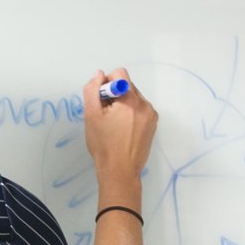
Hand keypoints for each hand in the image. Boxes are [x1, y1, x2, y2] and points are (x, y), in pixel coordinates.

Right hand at [83, 66, 157, 180]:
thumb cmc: (103, 144)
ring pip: (133, 98)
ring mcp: (151, 114)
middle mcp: (145, 103)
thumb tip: (99, 75)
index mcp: (130, 100)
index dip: (105, 84)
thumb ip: (92, 91)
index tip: (100, 101)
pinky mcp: (153, 124)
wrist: (120, 170)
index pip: (119, 74)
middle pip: (126, 86)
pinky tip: (123, 129)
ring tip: (114, 125)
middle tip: (105, 115)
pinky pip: (140, 109)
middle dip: (114, 95)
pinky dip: (130, 114)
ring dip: (122, 105)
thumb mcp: (91, 116)